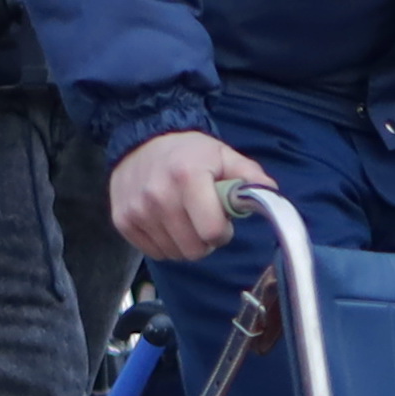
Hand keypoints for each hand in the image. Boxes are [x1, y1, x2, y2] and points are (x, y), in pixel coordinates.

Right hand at [107, 129, 274, 264]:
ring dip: (185, 242)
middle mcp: (158, 195)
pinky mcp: (122, 221)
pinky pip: (154, 252)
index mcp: (188, 176)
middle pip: (193, 249)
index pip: (211, 231)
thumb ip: (249, 176)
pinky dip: (165, 243)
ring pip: (174, 254)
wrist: (140, 141)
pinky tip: (166, 221)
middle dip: (205, 240)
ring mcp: (137, 210)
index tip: (221, 219)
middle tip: (203, 219)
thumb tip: (271, 195)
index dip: (222, 231)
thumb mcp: (223, 155)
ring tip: (184, 217)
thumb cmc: (189, 152)